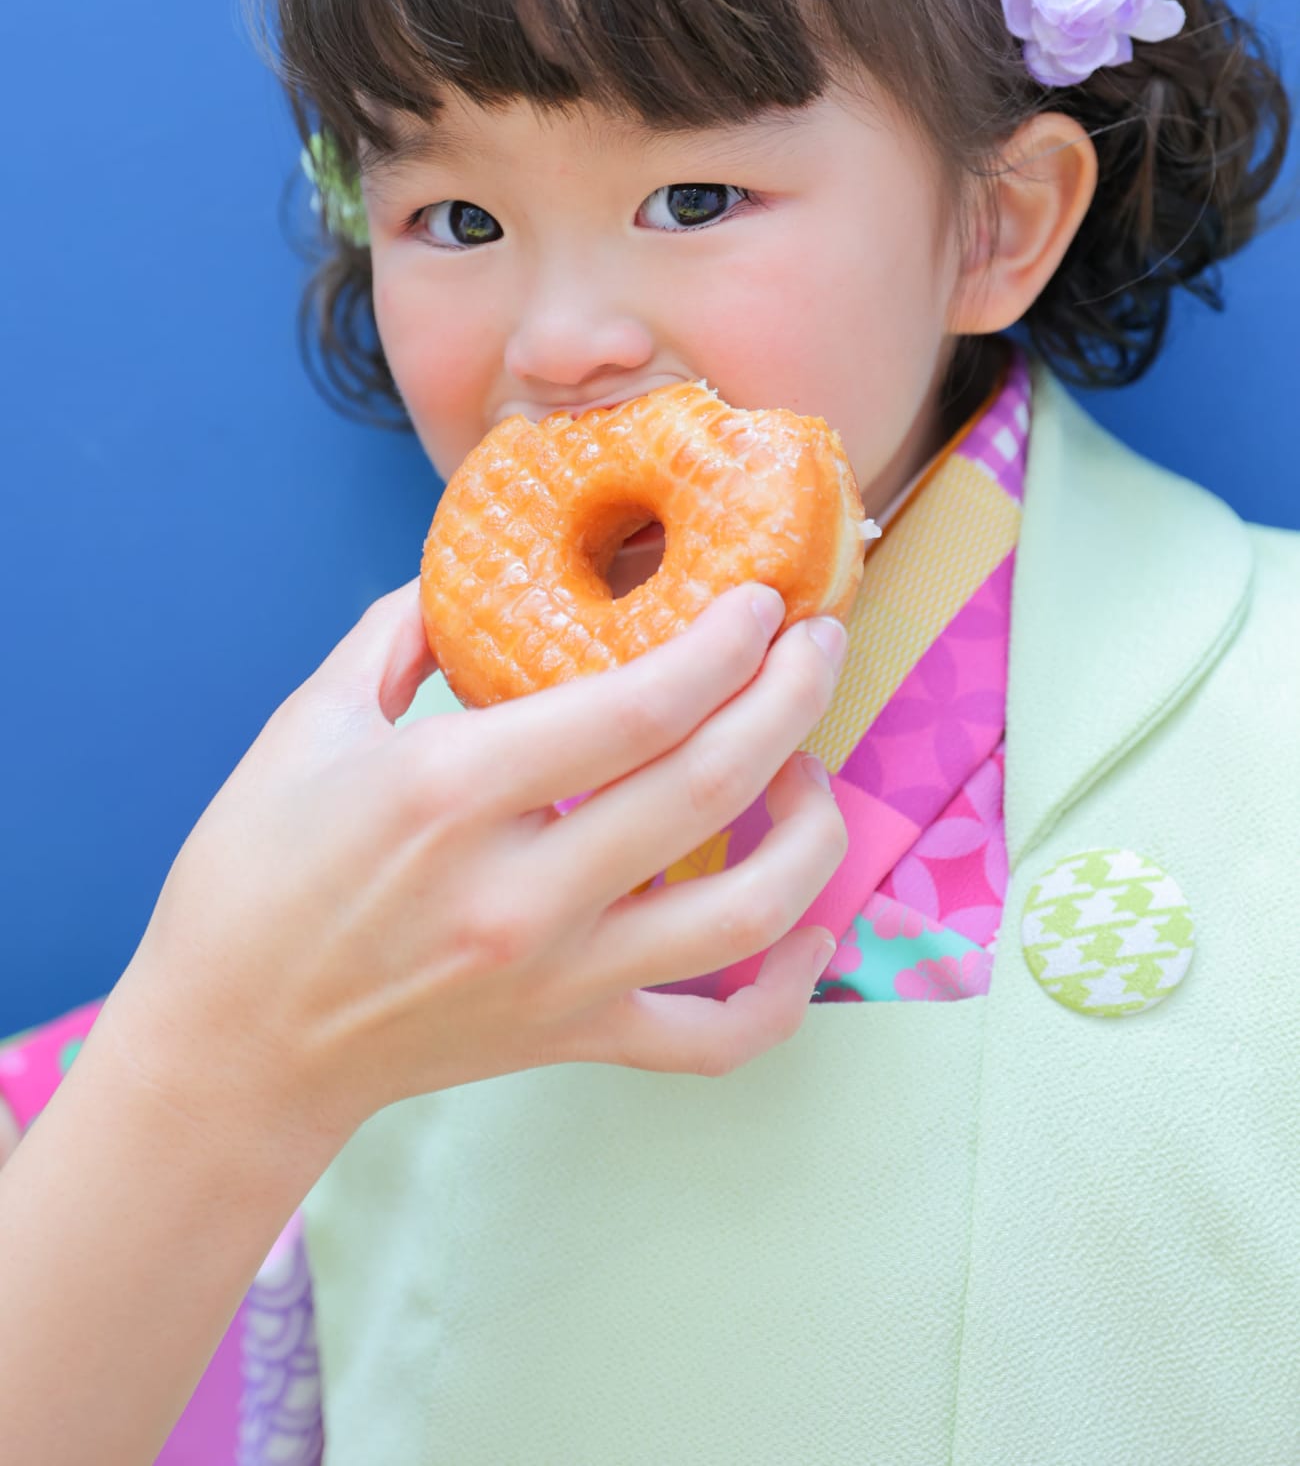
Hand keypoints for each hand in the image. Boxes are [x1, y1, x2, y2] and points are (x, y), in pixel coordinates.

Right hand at [105, 578, 847, 1151]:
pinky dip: (787, 992)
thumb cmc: (253, 879)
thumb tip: (477, 574)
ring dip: (810, 830)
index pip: (635, 708)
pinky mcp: (574, 1042)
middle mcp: (522, 891)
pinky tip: (811, 928)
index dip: (722, 644)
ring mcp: (559, 979)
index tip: (763, 600)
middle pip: (710, 784)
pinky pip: (716, 1038)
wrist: (228, 1049)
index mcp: (452, 791)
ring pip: (747, 912)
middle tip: (821, 641)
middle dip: (792, 696)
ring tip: (807, 770)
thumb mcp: (306, 726)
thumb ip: (397, 632)